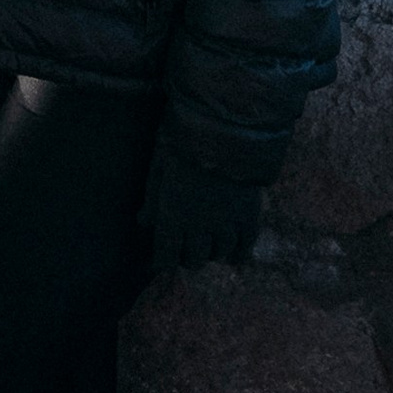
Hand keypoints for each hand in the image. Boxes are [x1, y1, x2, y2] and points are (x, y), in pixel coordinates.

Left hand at [143, 141, 264, 272]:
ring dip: (211, 254)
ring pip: (219, 253)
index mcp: (173, 215)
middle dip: (188, 258)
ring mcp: (227, 222)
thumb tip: (143, 221)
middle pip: (194, 258)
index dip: (164, 260)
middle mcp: (200, 226)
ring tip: (208, 251)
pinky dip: (239, 254)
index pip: (167, 253)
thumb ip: (152, 198)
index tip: (162, 261)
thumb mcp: (159, 167)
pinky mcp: (249, 215)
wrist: (223, 131)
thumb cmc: (182, 143)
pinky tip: (234, 256)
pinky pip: (246, 244)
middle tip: (186, 254)